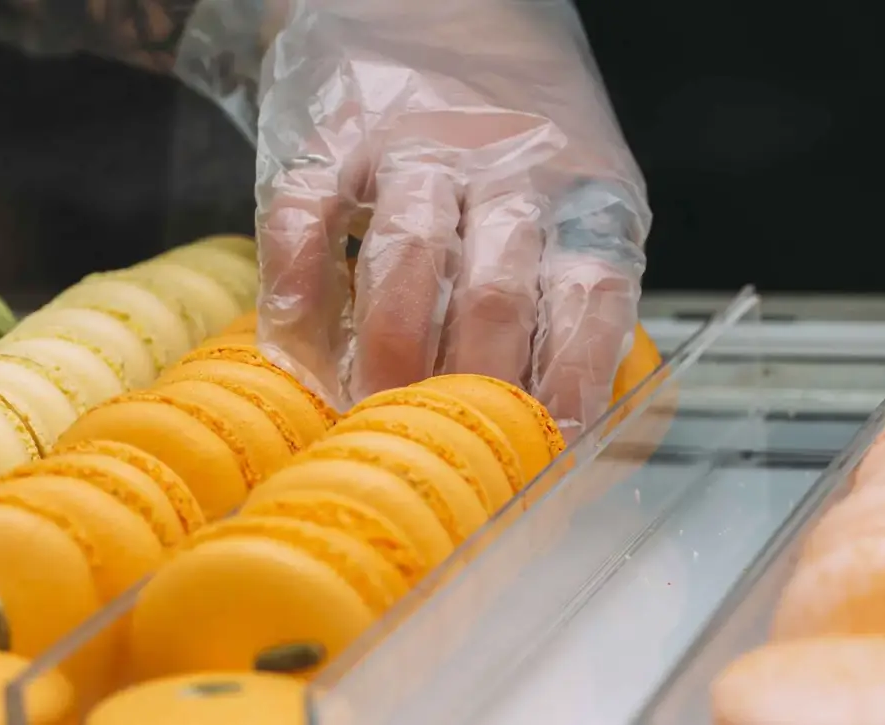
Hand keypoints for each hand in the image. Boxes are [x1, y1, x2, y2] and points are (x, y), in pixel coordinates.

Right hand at [252, 0, 648, 439]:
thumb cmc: (513, 130)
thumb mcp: (575, 193)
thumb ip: (571, 290)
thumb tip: (560, 428)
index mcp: (583, 192)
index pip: (591, 302)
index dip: (568, 385)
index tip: (545, 452)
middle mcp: (508, 166)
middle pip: (496, 295)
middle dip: (464, 389)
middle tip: (437, 452)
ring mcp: (417, 141)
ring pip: (408, 253)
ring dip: (388, 347)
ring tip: (366, 413)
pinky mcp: (335, 124)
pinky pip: (309, 207)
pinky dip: (298, 280)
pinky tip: (293, 341)